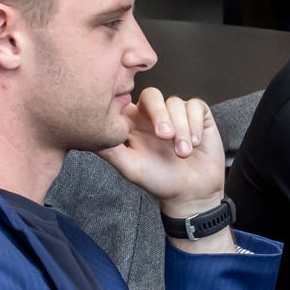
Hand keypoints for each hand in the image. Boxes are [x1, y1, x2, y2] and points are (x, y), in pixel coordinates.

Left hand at [96, 88, 224, 216]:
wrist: (192, 193)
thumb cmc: (160, 181)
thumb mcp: (131, 168)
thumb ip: (111, 151)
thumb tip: (91, 135)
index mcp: (133, 124)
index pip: (129, 102)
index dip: (134, 107)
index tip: (134, 124)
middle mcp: (154, 116)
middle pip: (152, 96)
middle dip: (160, 115)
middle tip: (165, 136)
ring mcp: (176, 115)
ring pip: (176, 103)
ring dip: (182, 129)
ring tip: (183, 153)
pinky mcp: (198, 116)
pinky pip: (196, 107)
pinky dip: (196, 125)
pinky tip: (194, 143)